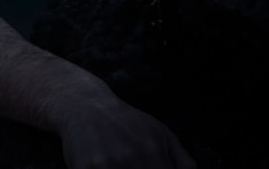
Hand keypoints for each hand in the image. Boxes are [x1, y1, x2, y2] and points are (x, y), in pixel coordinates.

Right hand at [58, 97, 196, 168]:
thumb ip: (182, 161)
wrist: (86, 106)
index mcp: (153, 152)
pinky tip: (106, 166)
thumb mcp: (161, 134)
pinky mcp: (86, 168)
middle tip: (136, 167)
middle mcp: (131, 159)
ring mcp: (107, 165)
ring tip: (122, 165)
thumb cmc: (127, 122)